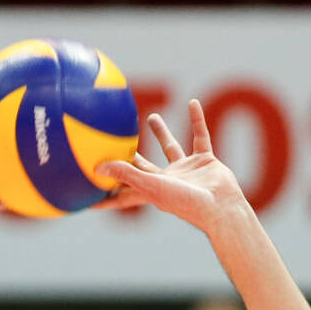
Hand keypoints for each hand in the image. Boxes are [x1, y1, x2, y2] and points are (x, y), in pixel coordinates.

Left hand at [95, 99, 250, 235]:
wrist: (221, 206)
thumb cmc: (187, 202)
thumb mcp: (152, 186)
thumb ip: (126, 173)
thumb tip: (96, 167)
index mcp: (152, 190)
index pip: (123, 191)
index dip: (106, 195)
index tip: (88, 195)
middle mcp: (168, 180)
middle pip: (143, 165)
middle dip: (129, 156)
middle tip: (114, 141)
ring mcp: (187, 170)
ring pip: (170, 147)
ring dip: (161, 133)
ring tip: (150, 117)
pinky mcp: (205, 161)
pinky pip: (200, 135)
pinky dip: (197, 119)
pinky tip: (192, 103)